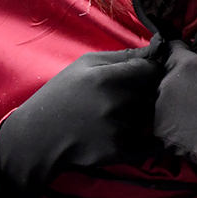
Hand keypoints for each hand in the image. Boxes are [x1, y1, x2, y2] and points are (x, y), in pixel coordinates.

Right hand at [0, 35, 165, 197]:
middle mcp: (118, 103)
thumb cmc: (62, 94)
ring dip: (146, 110)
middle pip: (154, 91)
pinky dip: (143, 132)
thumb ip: (122, 56)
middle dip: (149, 89)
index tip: (144, 71)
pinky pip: (147, 137)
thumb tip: (157, 47)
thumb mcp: (84, 65)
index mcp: (107, 77)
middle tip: (133, 91)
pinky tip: (127, 128)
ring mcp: (121, 128)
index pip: (151, 68)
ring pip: (151, 114)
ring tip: (123, 111)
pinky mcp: (122, 150)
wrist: (39, 138)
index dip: (151, 68)